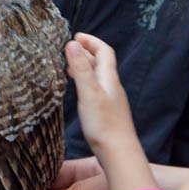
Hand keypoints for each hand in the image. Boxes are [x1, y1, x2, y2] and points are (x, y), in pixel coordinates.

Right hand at [66, 34, 156, 189]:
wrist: (119, 154)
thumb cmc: (104, 124)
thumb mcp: (88, 92)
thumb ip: (80, 68)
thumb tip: (72, 43)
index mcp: (109, 78)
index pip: (104, 51)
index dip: (92, 41)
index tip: (76, 36)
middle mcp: (112, 86)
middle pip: (102, 62)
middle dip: (87, 52)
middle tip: (70, 49)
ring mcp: (111, 99)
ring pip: (98, 76)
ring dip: (85, 67)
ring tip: (69, 67)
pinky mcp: (107, 112)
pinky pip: (96, 89)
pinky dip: (86, 82)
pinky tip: (79, 91)